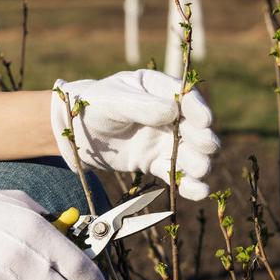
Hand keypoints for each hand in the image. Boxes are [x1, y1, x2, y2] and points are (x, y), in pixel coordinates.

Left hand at [51, 69, 219, 200]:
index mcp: (158, 88)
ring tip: (200, 169)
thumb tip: (172, 112)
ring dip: (199, 161)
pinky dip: (188, 183)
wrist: (72, 133)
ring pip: (190, 153)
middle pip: (195, 127)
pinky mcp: (155, 162)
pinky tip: (198, 190)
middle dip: (203, 138)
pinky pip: (174, 172)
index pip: (185, 97)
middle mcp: (167, 114)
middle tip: (207, 147)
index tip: (205, 121)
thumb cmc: (92, 106)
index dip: (198, 109)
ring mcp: (163, 139)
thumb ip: (140, 106)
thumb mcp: (112, 100)